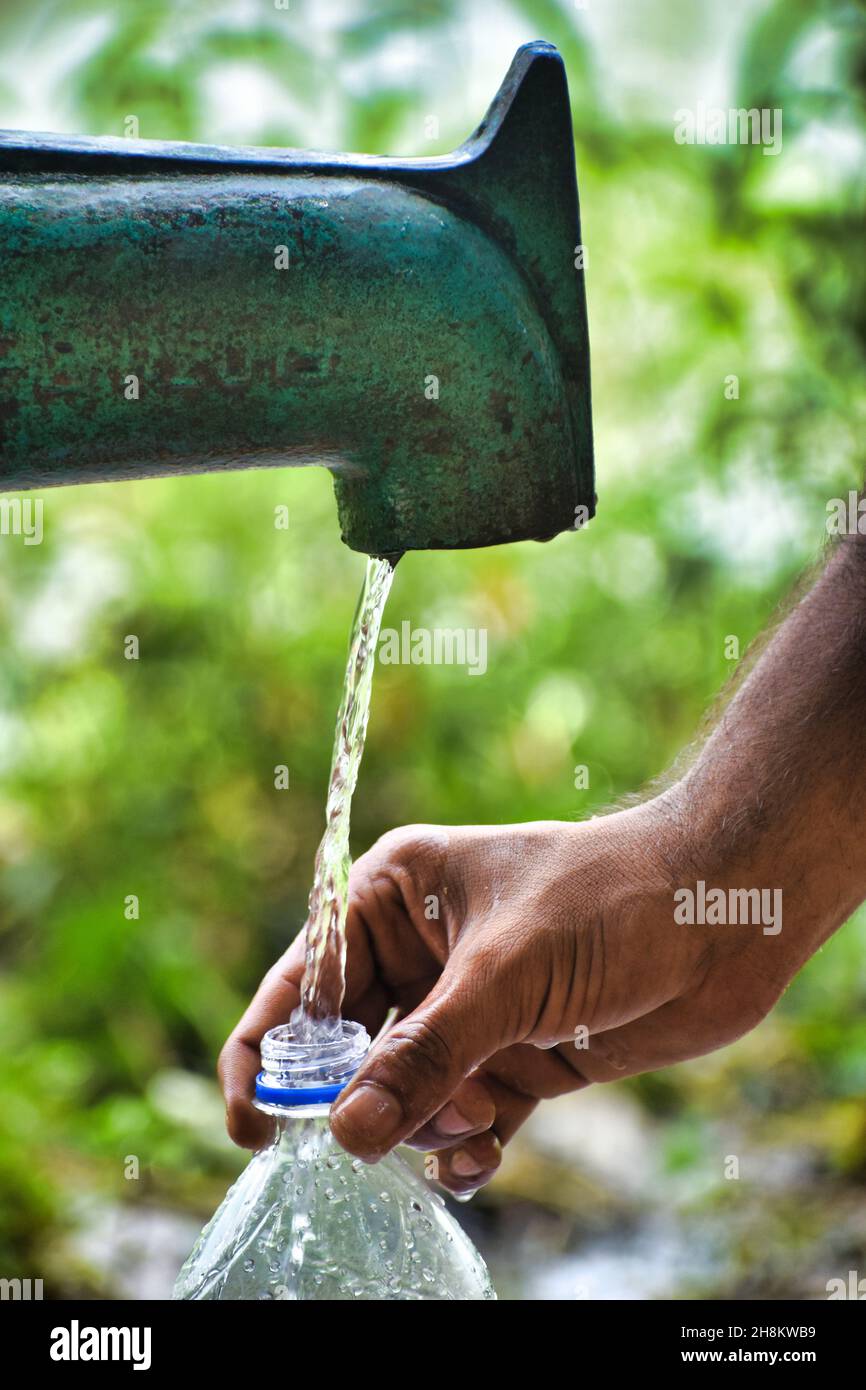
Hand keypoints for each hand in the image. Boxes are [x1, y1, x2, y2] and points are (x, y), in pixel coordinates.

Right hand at [219, 795, 805, 1194]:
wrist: (723, 916)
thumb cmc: (610, 903)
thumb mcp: (508, 975)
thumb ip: (427, 1056)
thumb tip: (347, 1134)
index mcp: (394, 896)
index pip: (303, 981)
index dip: (266, 1053)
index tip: (255, 1125)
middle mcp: (420, 953)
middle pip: (347, 1050)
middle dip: (363, 1101)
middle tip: (374, 1141)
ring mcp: (468, 1008)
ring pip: (405, 1095)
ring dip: (428, 1122)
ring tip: (479, 1114)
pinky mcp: (514, 1055)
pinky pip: (460, 1121)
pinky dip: (463, 1150)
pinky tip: (480, 1162)